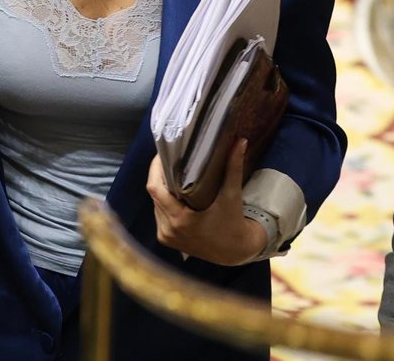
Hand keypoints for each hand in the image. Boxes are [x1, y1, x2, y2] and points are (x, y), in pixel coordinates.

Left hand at [145, 139, 267, 265]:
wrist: (237, 252)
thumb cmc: (234, 222)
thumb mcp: (232, 196)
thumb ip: (233, 168)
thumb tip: (239, 141)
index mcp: (180, 220)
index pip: (154, 188)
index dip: (155, 169)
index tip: (162, 154)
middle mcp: (168, 229)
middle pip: (154, 194)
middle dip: (159, 177)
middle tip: (169, 160)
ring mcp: (166, 236)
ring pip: (155, 204)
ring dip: (161, 190)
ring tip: (170, 174)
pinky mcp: (166, 239)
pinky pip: (159, 215)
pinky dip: (164, 203)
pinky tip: (173, 194)